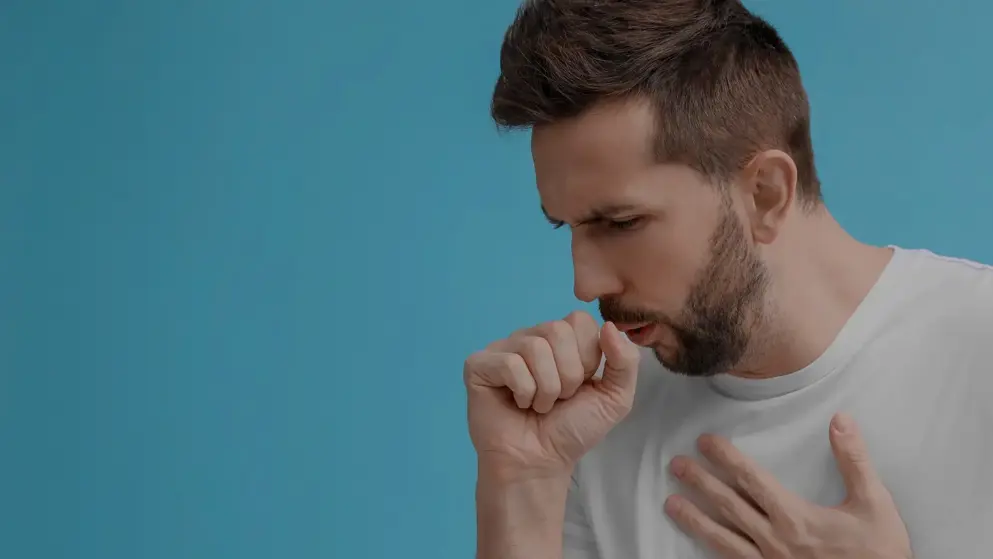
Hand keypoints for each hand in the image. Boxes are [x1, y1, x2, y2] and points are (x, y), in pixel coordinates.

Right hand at [464, 311, 640, 477]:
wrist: (540, 463)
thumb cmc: (572, 430)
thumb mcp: (614, 398)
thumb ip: (625, 361)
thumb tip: (610, 326)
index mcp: (560, 340)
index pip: (579, 320)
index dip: (587, 357)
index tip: (580, 385)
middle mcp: (530, 337)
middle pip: (557, 330)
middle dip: (568, 375)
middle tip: (559, 399)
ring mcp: (502, 349)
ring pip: (534, 347)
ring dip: (546, 388)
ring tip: (539, 405)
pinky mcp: (478, 365)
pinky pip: (509, 363)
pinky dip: (523, 391)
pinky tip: (518, 404)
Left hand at [665, 413, 911, 558]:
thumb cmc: (878, 553)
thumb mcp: (874, 504)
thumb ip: (854, 460)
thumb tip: (841, 420)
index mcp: (795, 517)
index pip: (751, 480)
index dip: (725, 458)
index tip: (705, 442)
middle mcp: (774, 540)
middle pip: (728, 505)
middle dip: (700, 483)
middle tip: (675, 465)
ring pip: (722, 539)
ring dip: (694, 519)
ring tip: (670, 503)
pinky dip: (712, 553)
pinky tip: (697, 545)